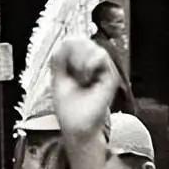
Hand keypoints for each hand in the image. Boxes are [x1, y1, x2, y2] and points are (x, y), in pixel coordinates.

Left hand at [51, 38, 114, 159]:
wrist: (77, 127)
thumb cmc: (69, 110)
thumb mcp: (58, 79)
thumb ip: (59, 60)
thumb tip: (63, 41)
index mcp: (79, 66)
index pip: (76, 42)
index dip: (68, 44)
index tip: (62, 59)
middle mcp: (92, 67)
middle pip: (84, 41)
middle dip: (73, 52)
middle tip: (70, 69)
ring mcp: (102, 71)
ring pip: (93, 47)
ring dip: (81, 59)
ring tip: (79, 76)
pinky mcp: (110, 76)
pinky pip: (102, 56)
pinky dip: (90, 63)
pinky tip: (85, 77)